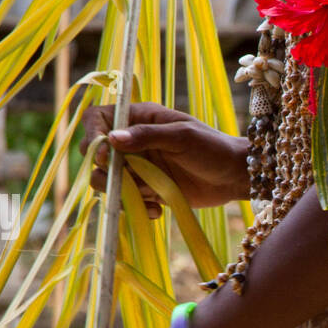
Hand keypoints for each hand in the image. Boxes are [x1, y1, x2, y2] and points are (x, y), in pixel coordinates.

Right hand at [82, 102, 249, 213]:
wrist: (233, 177)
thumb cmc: (213, 148)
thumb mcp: (183, 137)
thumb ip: (147, 136)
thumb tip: (112, 138)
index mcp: (140, 118)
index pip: (98, 118)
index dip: (93, 135)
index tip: (106, 156)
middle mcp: (133, 141)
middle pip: (96, 155)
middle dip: (106, 171)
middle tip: (129, 179)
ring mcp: (137, 166)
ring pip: (106, 181)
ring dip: (121, 193)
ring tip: (150, 196)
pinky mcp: (144, 189)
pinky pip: (124, 200)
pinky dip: (135, 207)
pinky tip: (158, 209)